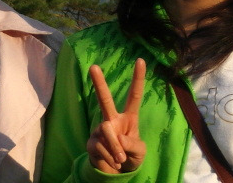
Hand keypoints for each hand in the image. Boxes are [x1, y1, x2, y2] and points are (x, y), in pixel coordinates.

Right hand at [87, 58, 146, 172]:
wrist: (117, 172)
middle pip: (105, 100)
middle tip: (93, 67)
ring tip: (121, 159)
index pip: (134, 96)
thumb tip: (119, 138)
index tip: (141, 60)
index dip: (138, 79)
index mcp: (129, 117)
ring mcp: (100, 130)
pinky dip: (110, 158)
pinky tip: (113, 162)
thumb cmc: (131, 156)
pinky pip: (100, 147)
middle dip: (99, 83)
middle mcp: (112, 120)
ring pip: (106, 131)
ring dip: (116, 148)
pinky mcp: (91, 142)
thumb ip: (132, 145)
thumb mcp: (139, 152)